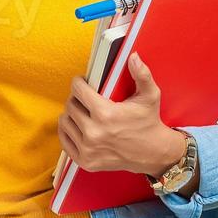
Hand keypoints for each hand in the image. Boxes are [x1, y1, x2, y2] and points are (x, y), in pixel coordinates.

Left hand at [56, 51, 186, 177]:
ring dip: (71, 113)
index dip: (79, 82)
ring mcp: (88, 149)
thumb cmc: (149, 122)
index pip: (78, 91)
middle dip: (76, 98)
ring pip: (65, 122)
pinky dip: (68, 130)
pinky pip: (64, 140)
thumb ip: (142, 74)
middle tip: (85, 97)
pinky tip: (77, 125)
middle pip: (70, 105)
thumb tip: (133, 57)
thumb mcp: (150, 96)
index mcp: (106, 114)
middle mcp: (93, 133)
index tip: (82, 82)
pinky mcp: (85, 161)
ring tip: (82, 110)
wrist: (153, 153)